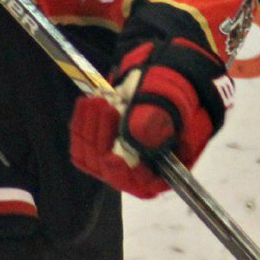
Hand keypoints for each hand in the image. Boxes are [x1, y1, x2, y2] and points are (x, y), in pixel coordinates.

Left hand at [69, 38, 232, 197]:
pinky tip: (88, 102)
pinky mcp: (101, 145)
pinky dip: (81, 124)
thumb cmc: (178, 90)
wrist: (166, 74)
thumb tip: (138, 135)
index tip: (111, 157)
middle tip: (105, 104)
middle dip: (103, 138)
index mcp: (168, 166)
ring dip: (89, 127)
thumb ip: (158, 117)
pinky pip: (81, 144)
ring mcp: (119, 159)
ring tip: (98, 98)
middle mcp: (142, 170)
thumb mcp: (175, 99)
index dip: (125, 174)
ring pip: (92, 157)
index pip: (144, 184)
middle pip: (111, 170)